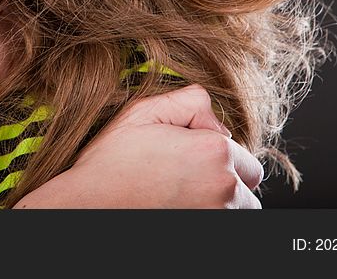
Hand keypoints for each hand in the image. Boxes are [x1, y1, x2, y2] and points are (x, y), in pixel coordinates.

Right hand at [14, 84, 263, 207]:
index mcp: (214, 153)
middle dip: (225, 179)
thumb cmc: (111, 164)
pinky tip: (180, 208)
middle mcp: (224, 190)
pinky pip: (224, 223)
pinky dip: (209, 215)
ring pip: (238, 209)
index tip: (188, 157)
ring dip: (220, 202)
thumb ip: (188, 100)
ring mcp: (218, 218)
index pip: (245, 157)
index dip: (216, 154)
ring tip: (181, 196)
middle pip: (247, 186)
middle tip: (186, 177)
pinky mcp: (207, 237)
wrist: (90, 205)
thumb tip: (213, 113)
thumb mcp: (142, 113)